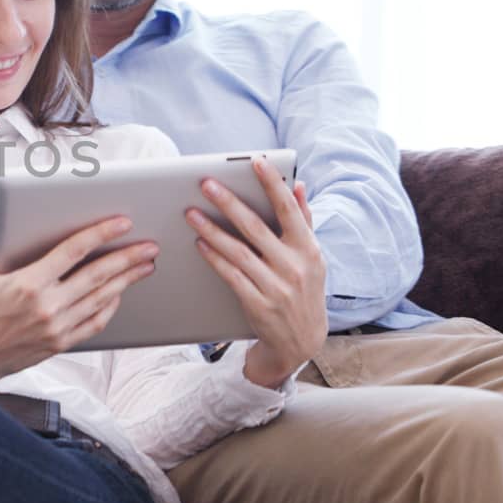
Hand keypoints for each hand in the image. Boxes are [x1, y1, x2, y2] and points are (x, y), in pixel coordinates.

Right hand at [0, 201, 158, 385]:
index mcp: (28, 283)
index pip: (74, 251)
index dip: (101, 233)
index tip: (122, 222)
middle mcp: (48, 307)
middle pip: (98, 275)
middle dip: (128, 258)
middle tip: (150, 245)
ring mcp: (57, 328)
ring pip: (102, 299)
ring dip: (127, 280)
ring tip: (146, 266)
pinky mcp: (60, 344)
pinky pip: (95, 323)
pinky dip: (111, 307)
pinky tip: (119, 294)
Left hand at [185, 158, 326, 387]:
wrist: (302, 340)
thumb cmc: (304, 289)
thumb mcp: (312, 256)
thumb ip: (304, 219)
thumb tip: (298, 185)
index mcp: (308, 249)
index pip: (289, 210)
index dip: (273, 185)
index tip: (257, 162)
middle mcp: (293, 266)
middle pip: (255, 228)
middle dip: (228, 203)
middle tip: (206, 183)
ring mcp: (275, 286)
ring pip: (237, 251)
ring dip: (211, 230)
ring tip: (190, 213)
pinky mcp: (257, 303)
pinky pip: (230, 275)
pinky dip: (213, 258)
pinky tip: (199, 243)